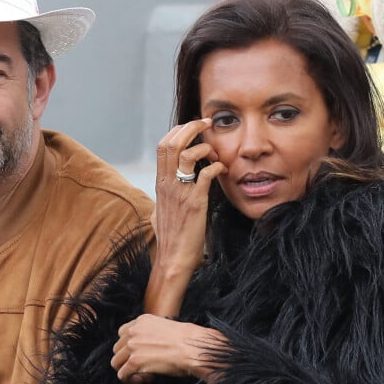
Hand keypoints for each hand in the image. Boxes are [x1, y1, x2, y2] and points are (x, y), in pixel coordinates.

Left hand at [111, 314, 227, 383]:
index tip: (141, 354)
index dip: (129, 347)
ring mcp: (132, 346)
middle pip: (117, 348)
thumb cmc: (186, 340)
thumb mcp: (164, 327)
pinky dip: (132, 380)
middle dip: (127, 359)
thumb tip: (147, 347)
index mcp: (141, 321)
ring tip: (143, 374)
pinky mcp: (135, 361)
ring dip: (127, 370)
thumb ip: (150, 333)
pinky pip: (123, 375)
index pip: (122, 333)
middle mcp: (133, 331)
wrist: (192, 347)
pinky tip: (146, 379)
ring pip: (116, 362)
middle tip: (144, 366)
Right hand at [145, 120, 226, 316]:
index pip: (163, 145)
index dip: (178, 130)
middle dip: (191, 127)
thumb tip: (163, 190)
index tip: (193, 126)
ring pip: (187, 154)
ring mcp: (180, 192)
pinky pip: (205, 175)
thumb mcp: (159, 211)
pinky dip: (216, 167)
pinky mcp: (195, 202)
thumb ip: (162, 196)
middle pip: (172, 143)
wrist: (173, 259)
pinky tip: (223, 171)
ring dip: (204, 146)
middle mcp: (167, 183)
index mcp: (160, 182)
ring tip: (216, 152)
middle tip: (207, 124)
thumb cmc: (170, 237)